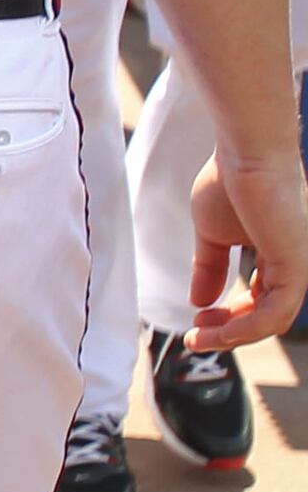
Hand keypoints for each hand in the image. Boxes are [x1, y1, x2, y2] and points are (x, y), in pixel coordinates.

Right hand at [189, 144, 307, 351]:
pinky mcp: (297, 267)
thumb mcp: (212, 235)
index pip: (262, 301)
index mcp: (281, 256)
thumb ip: (210, 268)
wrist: (246, 154)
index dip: (229, 318)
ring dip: (231, 337)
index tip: (196, 321)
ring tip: (197, 337)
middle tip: (194, 336)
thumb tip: (200, 300)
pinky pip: (273, 314)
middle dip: (228, 333)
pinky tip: (213, 327)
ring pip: (271, 322)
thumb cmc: (230, 181)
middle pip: (267, 318)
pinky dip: (242, 328)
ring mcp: (300, 267)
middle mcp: (296, 265)